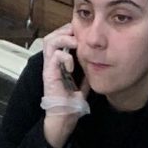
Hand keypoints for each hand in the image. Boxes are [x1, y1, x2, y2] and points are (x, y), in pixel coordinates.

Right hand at [39, 25, 88, 145]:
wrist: (65, 117)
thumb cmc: (72, 103)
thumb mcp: (84, 82)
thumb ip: (87, 70)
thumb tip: (98, 61)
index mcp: (59, 62)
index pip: (60, 38)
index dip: (70, 32)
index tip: (83, 33)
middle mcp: (52, 62)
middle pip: (52, 35)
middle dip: (65, 30)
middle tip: (77, 34)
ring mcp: (49, 67)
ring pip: (50, 41)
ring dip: (63, 38)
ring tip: (74, 43)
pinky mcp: (49, 73)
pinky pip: (55, 56)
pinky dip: (65, 56)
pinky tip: (72, 65)